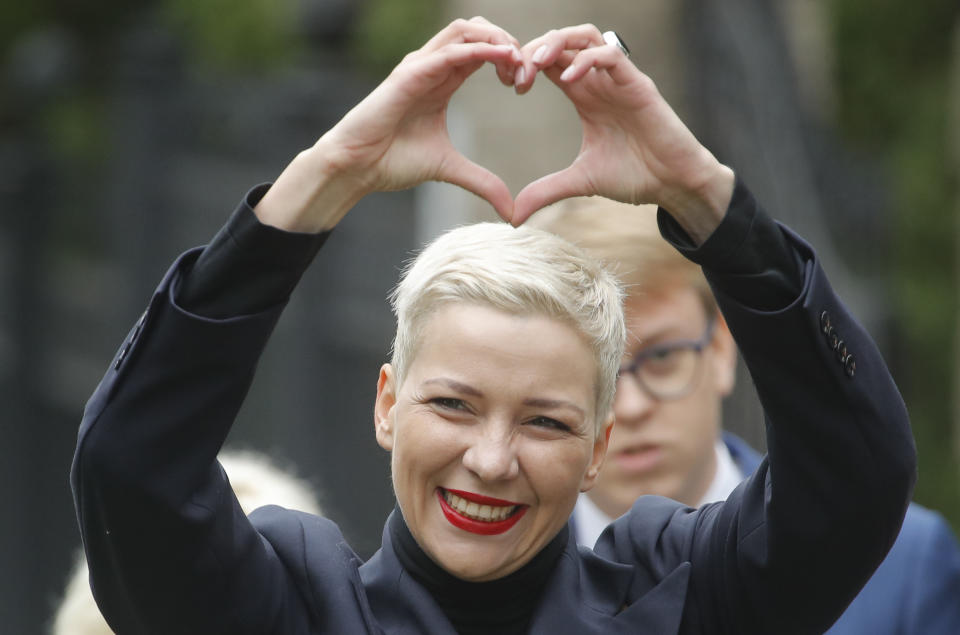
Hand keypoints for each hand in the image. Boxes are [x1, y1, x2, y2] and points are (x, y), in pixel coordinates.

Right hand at [256, 18, 520, 232]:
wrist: (357, 168)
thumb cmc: (392, 162)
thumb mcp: (450, 170)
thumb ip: (483, 183)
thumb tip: (511, 212)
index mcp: (444, 80)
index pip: (484, 50)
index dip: (511, 60)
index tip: (525, 86)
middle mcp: (433, 66)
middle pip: (479, 30)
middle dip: (510, 44)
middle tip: (527, 74)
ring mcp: (420, 66)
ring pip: (466, 29)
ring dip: (498, 40)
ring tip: (518, 63)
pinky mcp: (409, 74)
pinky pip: (450, 51)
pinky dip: (480, 50)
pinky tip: (503, 60)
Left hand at [510, 25, 733, 240]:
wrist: (673, 184)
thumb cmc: (634, 176)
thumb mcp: (579, 182)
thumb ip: (546, 191)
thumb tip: (514, 217)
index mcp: (584, 96)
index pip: (549, 62)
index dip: (525, 64)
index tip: (510, 84)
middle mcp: (599, 82)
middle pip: (562, 40)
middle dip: (533, 48)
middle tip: (515, 72)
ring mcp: (619, 80)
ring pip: (586, 36)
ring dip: (557, 42)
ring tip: (536, 63)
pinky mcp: (638, 85)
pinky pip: (611, 55)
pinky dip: (587, 59)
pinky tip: (568, 79)